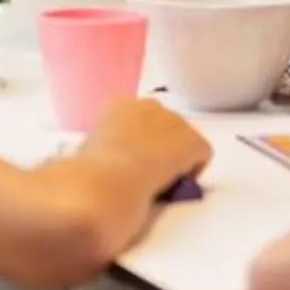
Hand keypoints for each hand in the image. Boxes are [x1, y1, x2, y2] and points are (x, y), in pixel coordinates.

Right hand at [79, 96, 210, 194]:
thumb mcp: (88, 151)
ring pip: (183, 139)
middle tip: (149, 172)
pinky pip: (202, 155)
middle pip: (163, 125)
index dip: (138, 141)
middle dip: (160, 145)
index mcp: (117, 104)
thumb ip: (104, 146)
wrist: (106, 183)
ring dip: (176, 157)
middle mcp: (148, 104)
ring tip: (163, 181)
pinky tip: (175, 185)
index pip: (137, 117)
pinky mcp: (193, 141)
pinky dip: (193, 170)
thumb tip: (108, 158)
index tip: (132, 159)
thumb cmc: (89, 174)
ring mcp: (174, 121)